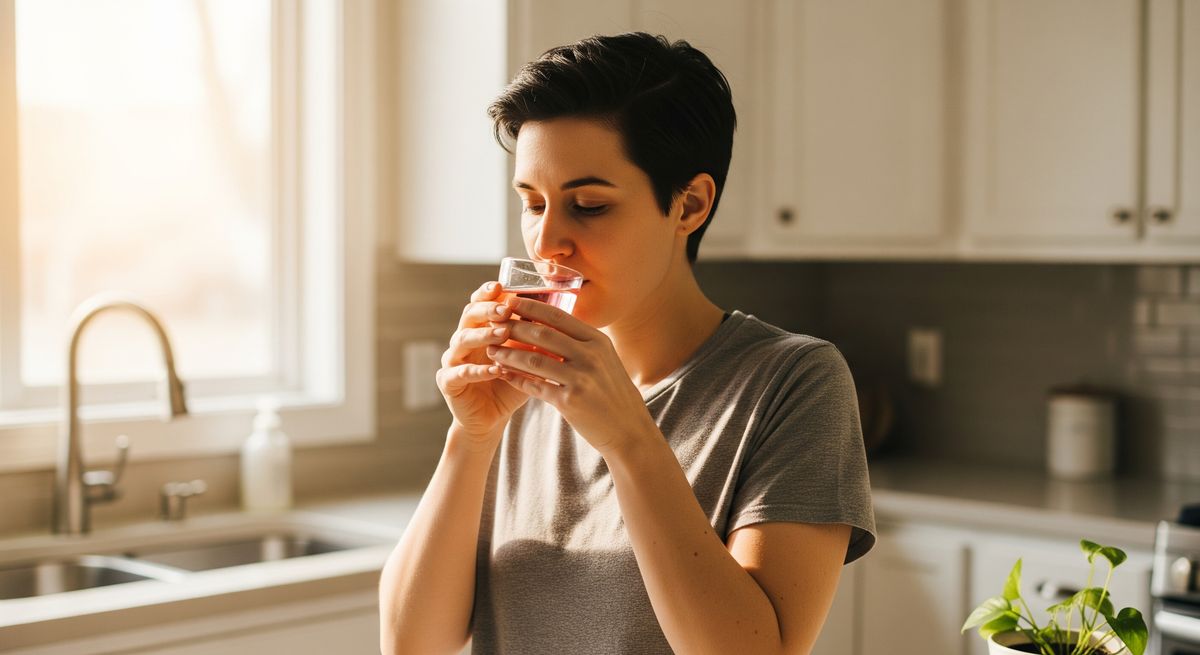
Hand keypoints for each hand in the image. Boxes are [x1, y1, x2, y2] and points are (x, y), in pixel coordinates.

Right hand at [437, 282, 530, 445]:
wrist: (492, 417)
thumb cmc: (510, 383)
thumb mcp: (525, 358)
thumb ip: (535, 338)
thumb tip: (562, 318)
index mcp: (479, 328)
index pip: (479, 302)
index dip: (487, 293)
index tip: (501, 285)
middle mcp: (462, 339)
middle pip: (468, 315)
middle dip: (487, 309)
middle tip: (505, 309)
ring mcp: (452, 360)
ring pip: (462, 340)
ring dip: (483, 335)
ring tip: (502, 333)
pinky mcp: (448, 382)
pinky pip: (460, 372)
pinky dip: (478, 370)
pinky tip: (494, 369)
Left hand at [485, 297, 657, 455]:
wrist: (628, 430)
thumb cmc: (612, 393)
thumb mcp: (604, 360)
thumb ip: (582, 343)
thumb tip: (553, 324)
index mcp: (598, 341)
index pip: (558, 316)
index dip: (531, 307)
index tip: (510, 301)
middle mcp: (590, 356)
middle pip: (542, 333)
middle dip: (513, 327)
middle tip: (494, 324)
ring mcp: (580, 379)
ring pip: (533, 359)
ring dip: (508, 353)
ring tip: (491, 350)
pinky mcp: (570, 401)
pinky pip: (534, 386)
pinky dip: (515, 378)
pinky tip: (502, 374)